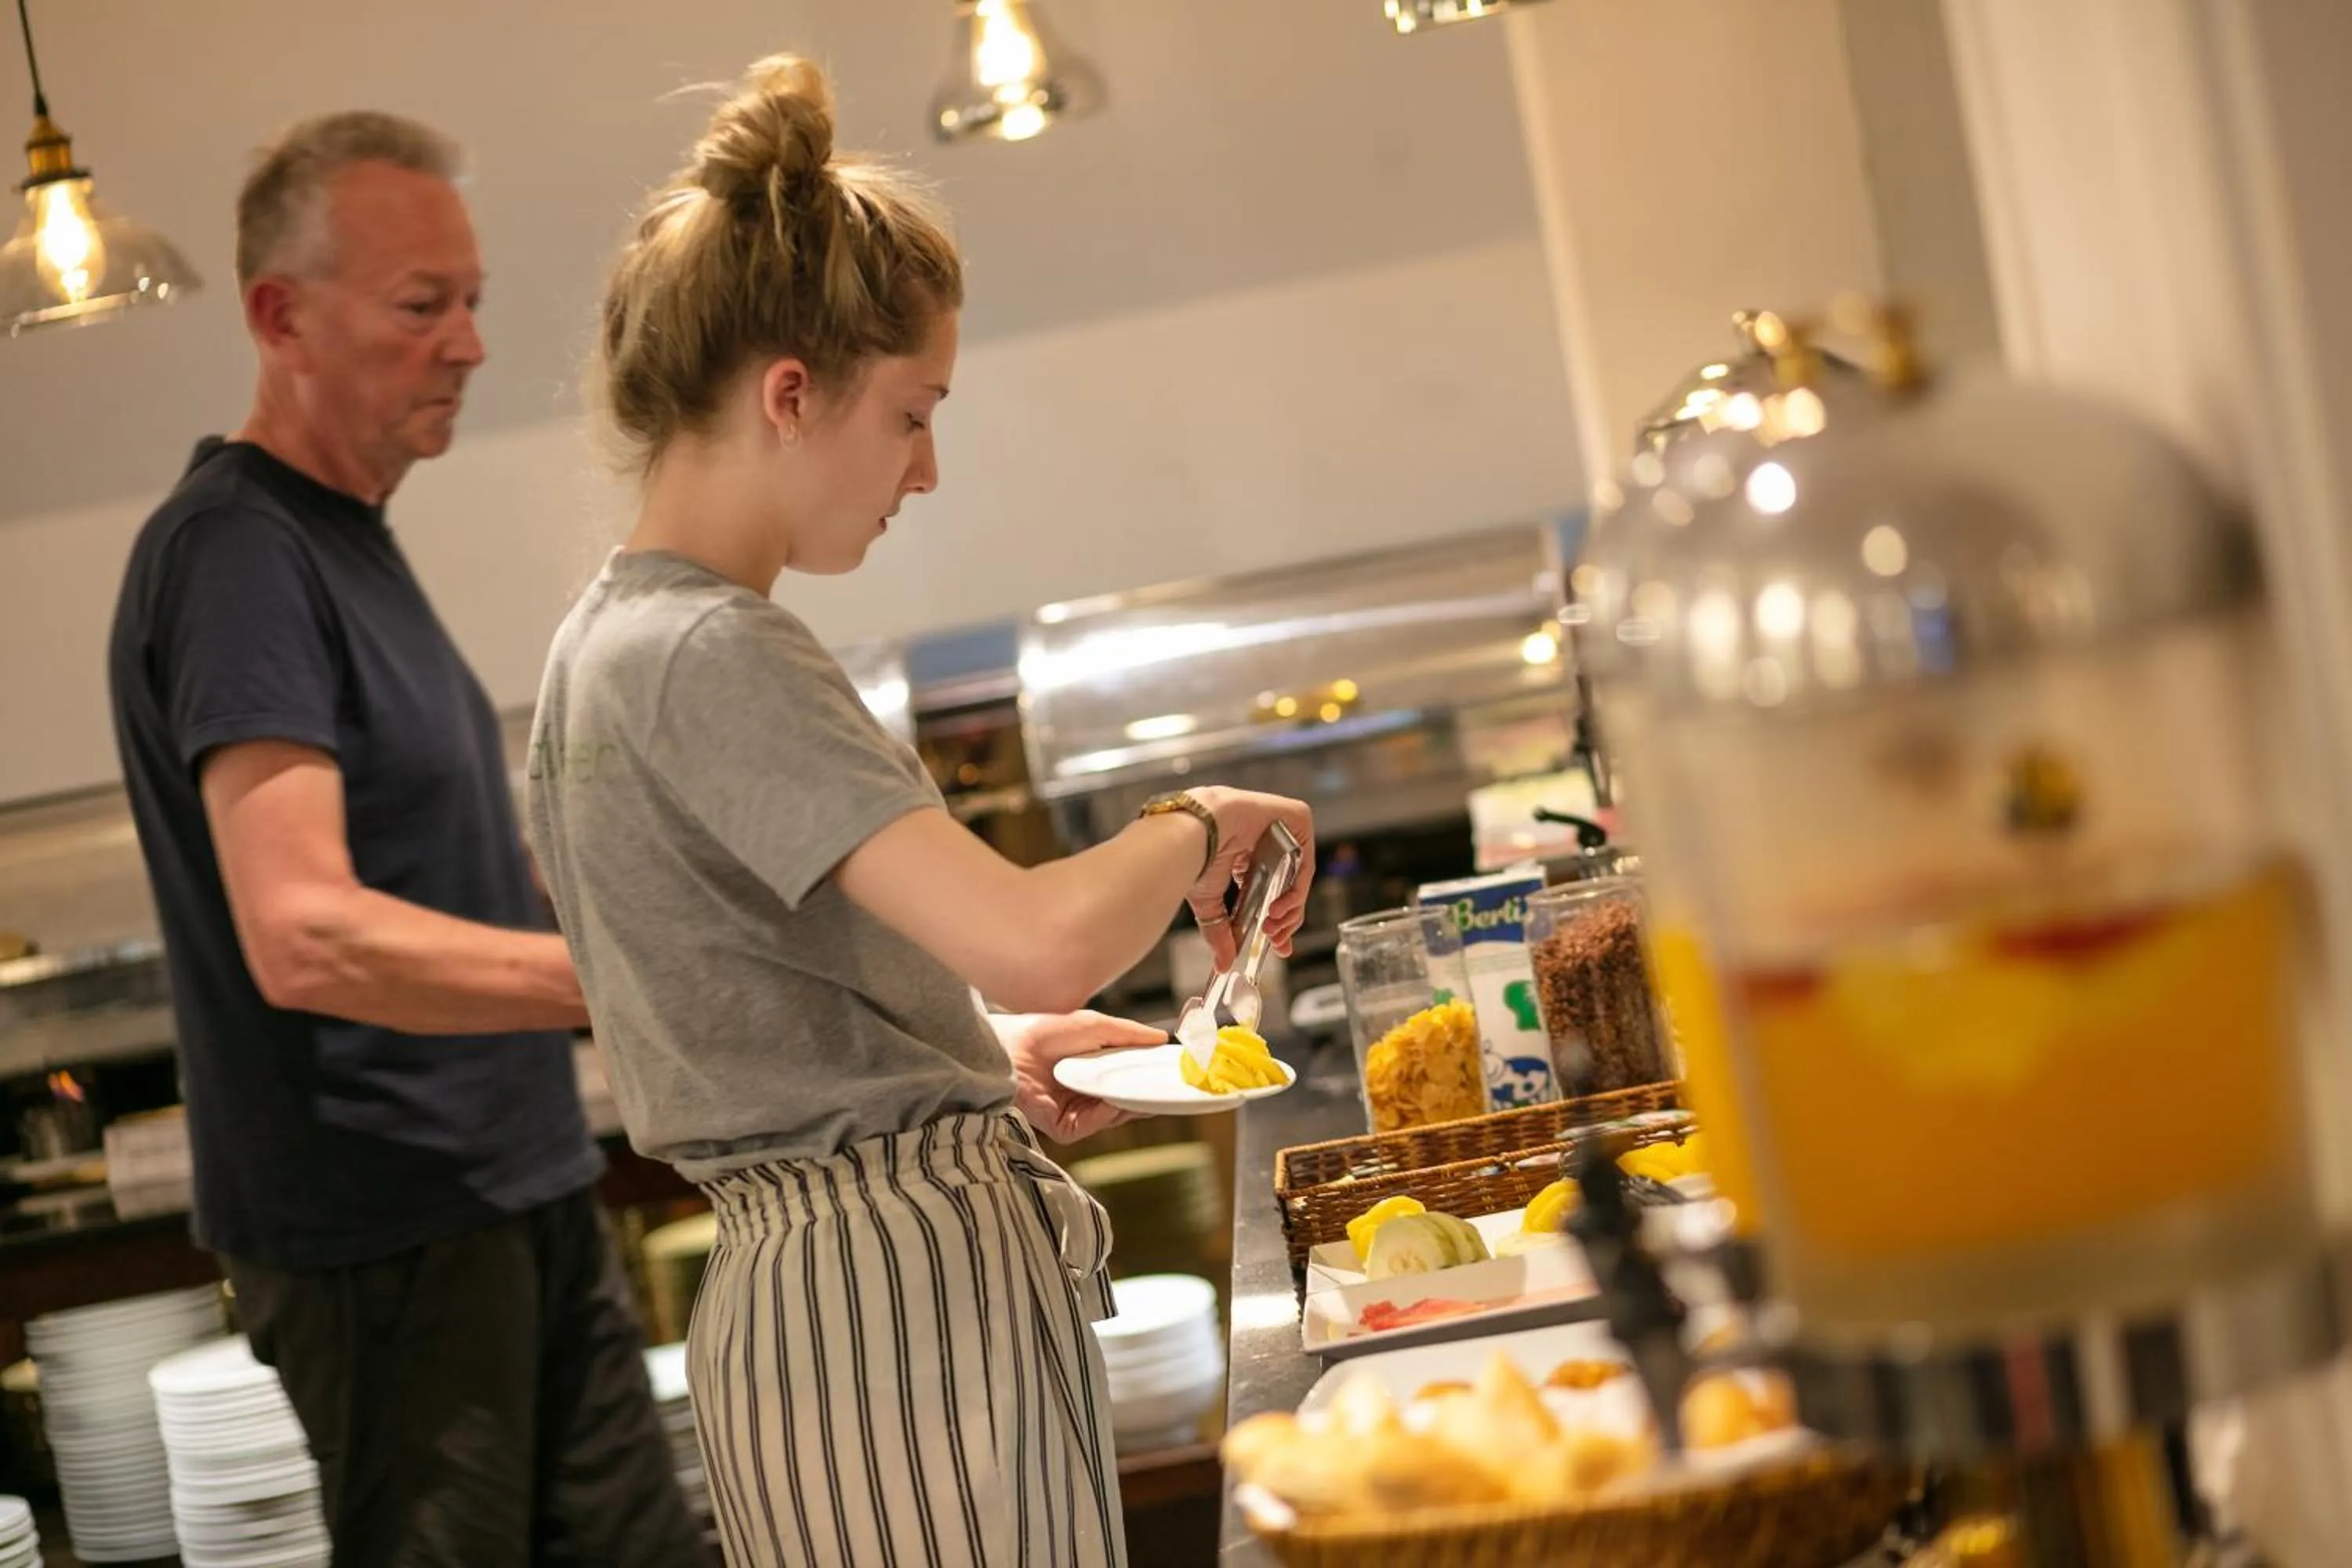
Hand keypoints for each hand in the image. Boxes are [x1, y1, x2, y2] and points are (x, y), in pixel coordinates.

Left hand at [993, 1009, 1165, 1143]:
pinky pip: (1095, 1124)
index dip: (1149, 1077)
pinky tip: (1116, 1100)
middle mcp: (1085, 1095)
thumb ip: (1129, 1033)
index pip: (1127, 1081)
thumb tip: (1162, 1037)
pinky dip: (1108, 1113)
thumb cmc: (1044, 1030)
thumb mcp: (1095, 1026)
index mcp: (1093, 1072)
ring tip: (1151, 1091)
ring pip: (1114, 1115)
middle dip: (1147, 1094)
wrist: (1010, 1045)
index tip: (1172, 1072)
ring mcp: (1076, 1113)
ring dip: (1132, 1104)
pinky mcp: (1064, 1128)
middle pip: (1125, 1102)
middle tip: (1171, 1087)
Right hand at [1184, 787, 1315, 970]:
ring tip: (1271, 928)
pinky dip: (1296, 892)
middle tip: (1274, 939)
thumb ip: (1220, 932)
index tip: (1278, 946)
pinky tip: (1278, 910)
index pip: (1271, 893)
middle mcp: (1266, 844)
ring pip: (1299, 878)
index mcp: (1246, 859)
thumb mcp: (1209, 903)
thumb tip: (1222, 964)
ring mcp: (1283, 830)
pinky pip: (1305, 863)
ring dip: (1289, 911)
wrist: (1196, 829)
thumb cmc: (1194, 854)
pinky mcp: (1297, 818)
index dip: (1279, 921)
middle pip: (1289, 888)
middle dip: (1285, 921)